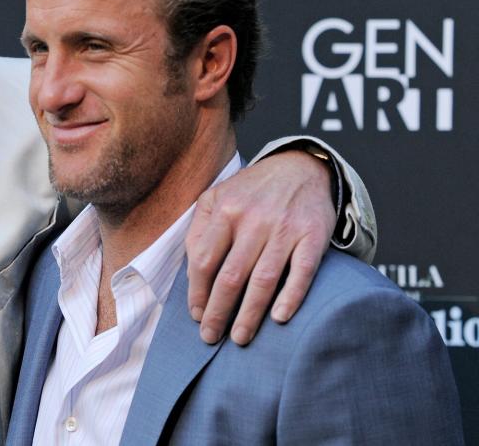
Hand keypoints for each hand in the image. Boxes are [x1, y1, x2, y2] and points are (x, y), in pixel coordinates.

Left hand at [185, 150, 335, 344]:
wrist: (300, 168)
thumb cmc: (251, 191)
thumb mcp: (216, 198)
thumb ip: (200, 230)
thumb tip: (192, 274)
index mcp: (225, 210)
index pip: (204, 261)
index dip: (198, 293)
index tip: (196, 315)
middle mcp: (253, 219)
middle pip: (230, 276)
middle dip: (218, 312)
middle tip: (211, 337)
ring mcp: (285, 228)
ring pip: (263, 279)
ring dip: (250, 314)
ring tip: (239, 337)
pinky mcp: (313, 235)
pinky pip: (301, 272)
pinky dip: (291, 296)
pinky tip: (279, 318)